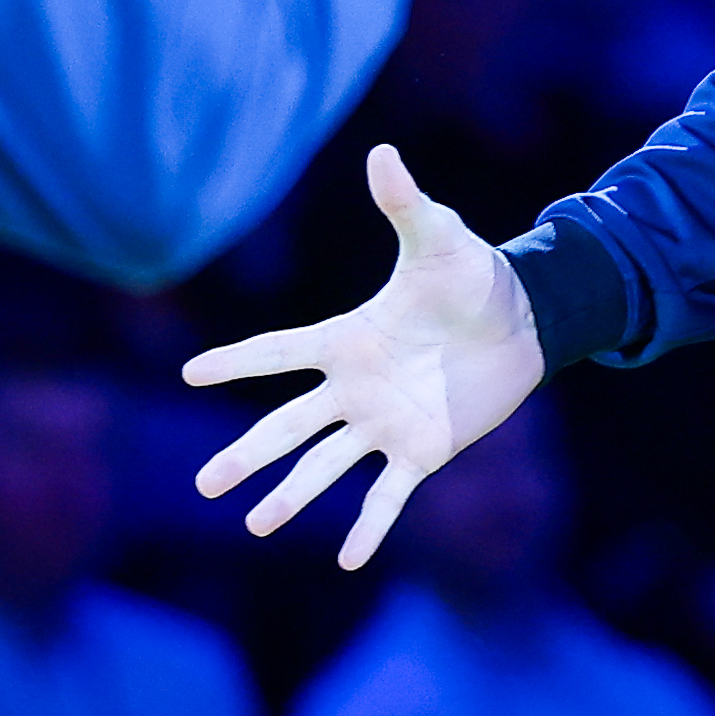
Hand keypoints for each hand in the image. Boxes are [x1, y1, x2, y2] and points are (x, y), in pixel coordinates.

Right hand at [184, 145, 547, 566]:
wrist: (526, 321)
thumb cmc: (475, 275)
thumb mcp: (439, 239)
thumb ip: (405, 204)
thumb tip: (382, 153)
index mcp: (347, 339)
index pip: (278, 353)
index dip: (235, 362)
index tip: (189, 373)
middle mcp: (355, 388)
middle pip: (287, 426)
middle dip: (246, 455)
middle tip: (204, 486)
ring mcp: (385, 423)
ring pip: (325, 466)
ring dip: (292, 497)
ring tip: (255, 525)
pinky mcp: (422, 450)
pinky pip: (388, 495)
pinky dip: (369, 527)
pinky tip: (349, 562)